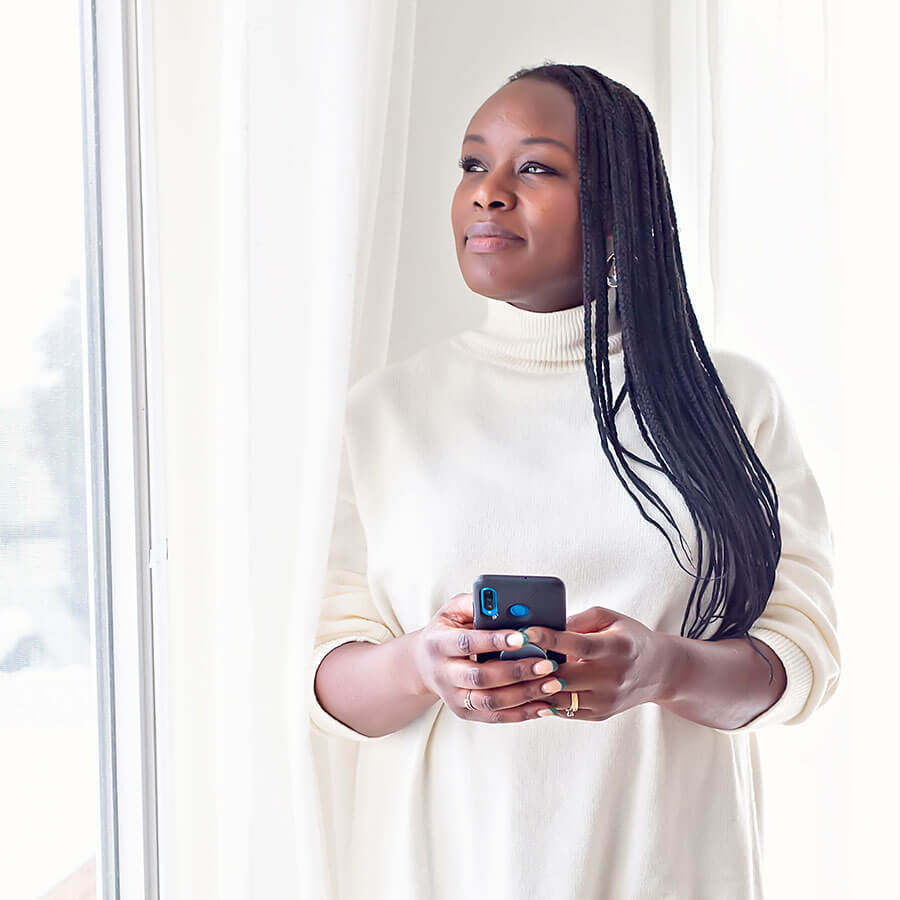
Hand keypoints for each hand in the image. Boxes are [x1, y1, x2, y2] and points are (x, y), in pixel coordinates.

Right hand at [411, 592, 571, 723]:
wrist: (423, 664)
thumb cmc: (447, 630)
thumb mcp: (453, 610)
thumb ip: (476, 603)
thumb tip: (505, 602)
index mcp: (439, 643)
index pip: (467, 643)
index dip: (494, 641)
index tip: (523, 637)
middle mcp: (443, 673)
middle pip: (481, 677)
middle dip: (516, 671)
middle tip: (547, 663)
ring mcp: (453, 697)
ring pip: (491, 701)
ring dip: (524, 694)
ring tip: (553, 683)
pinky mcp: (465, 713)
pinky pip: (496, 717)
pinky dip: (522, 713)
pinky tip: (545, 704)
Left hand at [510, 605, 673, 720]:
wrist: (659, 672)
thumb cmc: (628, 638)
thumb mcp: (610, 618)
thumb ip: (578, 619)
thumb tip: (547, 624)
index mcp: (617, 647)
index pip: (577, 644)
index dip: (548, 639)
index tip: (523, 632)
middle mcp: (614, 677)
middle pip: (565, 676)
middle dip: (534, 667)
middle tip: (508, 656)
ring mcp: (607, 700)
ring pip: (560, 697)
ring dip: (534, 686)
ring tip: (512, 673)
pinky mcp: (600, 714)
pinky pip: (564, 710)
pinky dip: (544, 699)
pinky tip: (528, 688)